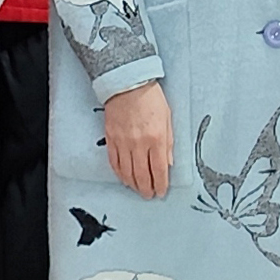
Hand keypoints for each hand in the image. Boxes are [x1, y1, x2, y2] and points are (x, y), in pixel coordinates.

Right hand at [104, 83, 174, 198]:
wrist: (128, 83)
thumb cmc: (151, 98)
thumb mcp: (168, 118)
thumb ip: (169, 143)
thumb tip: (169, 164)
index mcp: (156, 138)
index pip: (159, 170)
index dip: (160, 185)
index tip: (161, 192)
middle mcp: (139, 143)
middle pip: (142, 175)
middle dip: (146, 189)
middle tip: (148, 195)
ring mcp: (123, 142)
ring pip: (127, 172)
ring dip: (133, 184)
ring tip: (137, 189)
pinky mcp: (111, 138)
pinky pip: (114, 162)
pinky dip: (119, 173)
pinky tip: (124, 178)